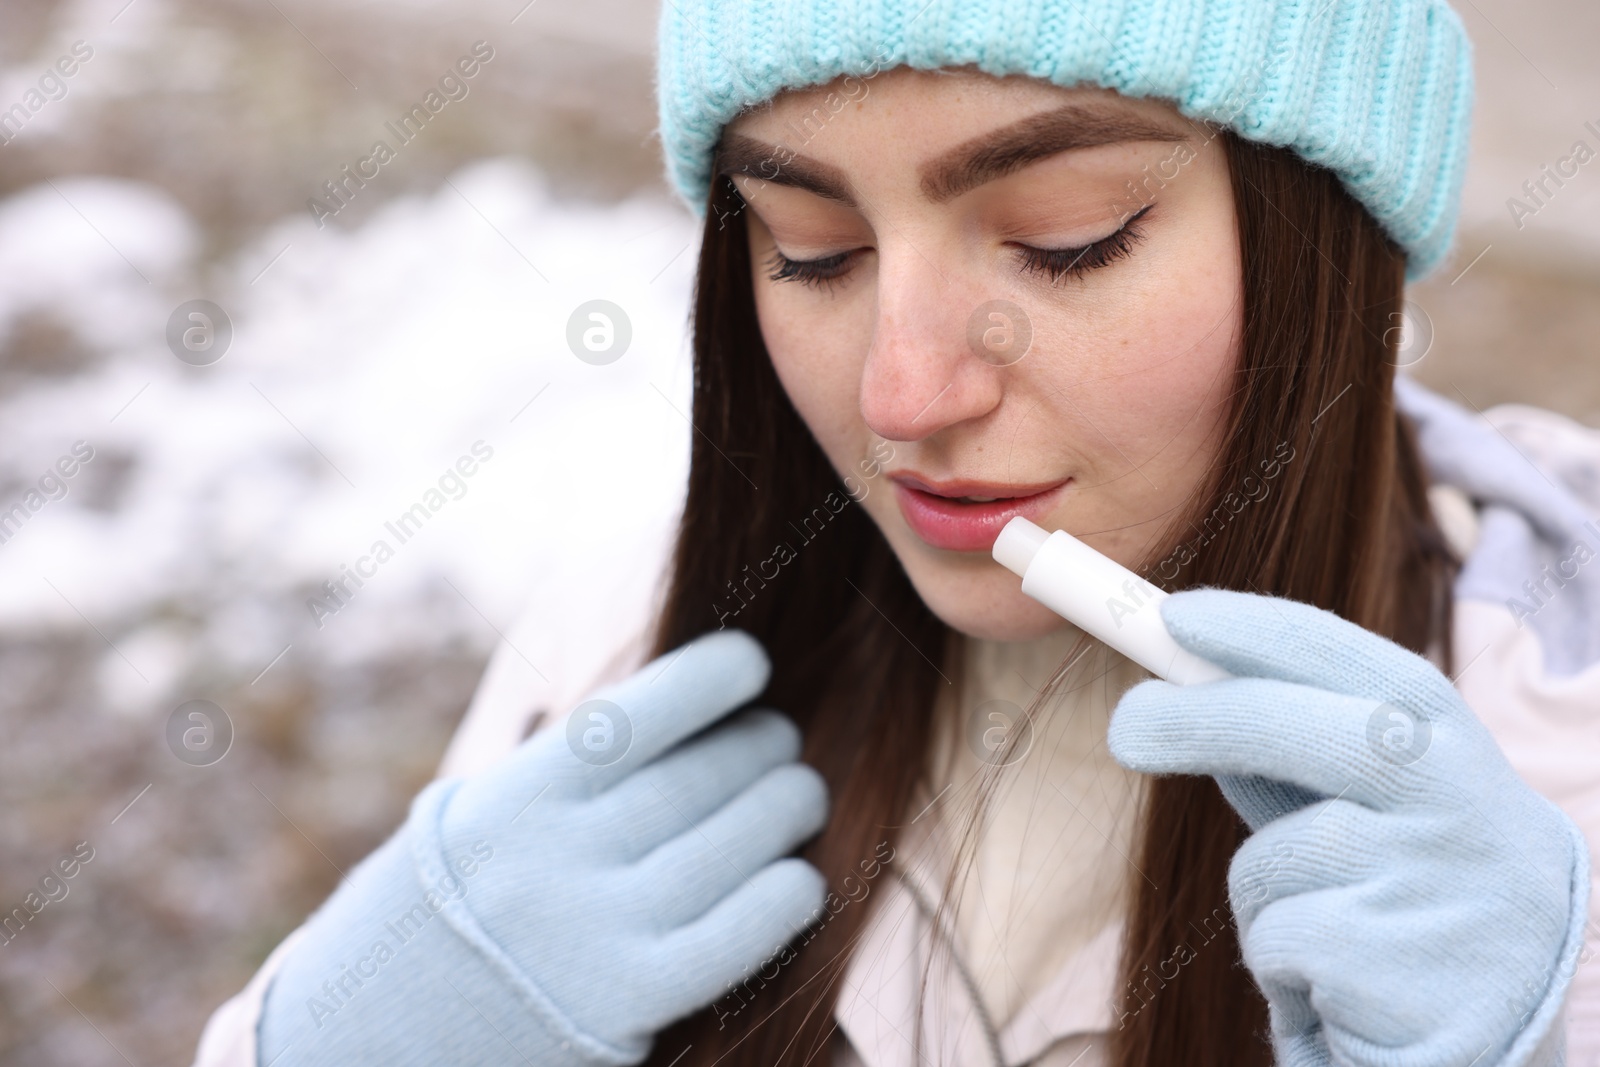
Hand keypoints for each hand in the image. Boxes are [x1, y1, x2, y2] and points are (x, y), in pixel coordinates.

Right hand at [259, 630, 827, 1066]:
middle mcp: (553, 857)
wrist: (369, 1040)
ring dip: (784, 811)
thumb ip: (562, 773)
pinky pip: (731, 942)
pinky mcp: (623, 1006)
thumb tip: (678, 713)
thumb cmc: (441, 913)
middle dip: (759, 748)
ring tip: (803, 794)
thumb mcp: (473, 818)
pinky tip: (801, 881)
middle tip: (783, 740)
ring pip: (726, 849)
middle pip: (695, 780)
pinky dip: (780, 902)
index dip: (707, 679)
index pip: (633, 715)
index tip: (751, 662)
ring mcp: (590, 933)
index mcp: (514, 798)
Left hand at [1107, 589, 1588, 1066]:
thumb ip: (1293, 754)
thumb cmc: (1404, 899)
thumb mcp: (1367, 812)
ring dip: (1263, 892)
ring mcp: (1445, 894)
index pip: (1365, 668)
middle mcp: (1472, 811)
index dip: (1266, 634)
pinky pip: (1277, 939)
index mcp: (1459, 751)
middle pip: (1324, 737)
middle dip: (1209, 719)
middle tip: (1125, 725)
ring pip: (1278, 859)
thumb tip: (1178, 690)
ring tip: (1326, 930)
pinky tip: (1337, 987)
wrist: (1493, 1041)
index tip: (1176, 615)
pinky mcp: (1407, 976)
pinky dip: (1278, 963)